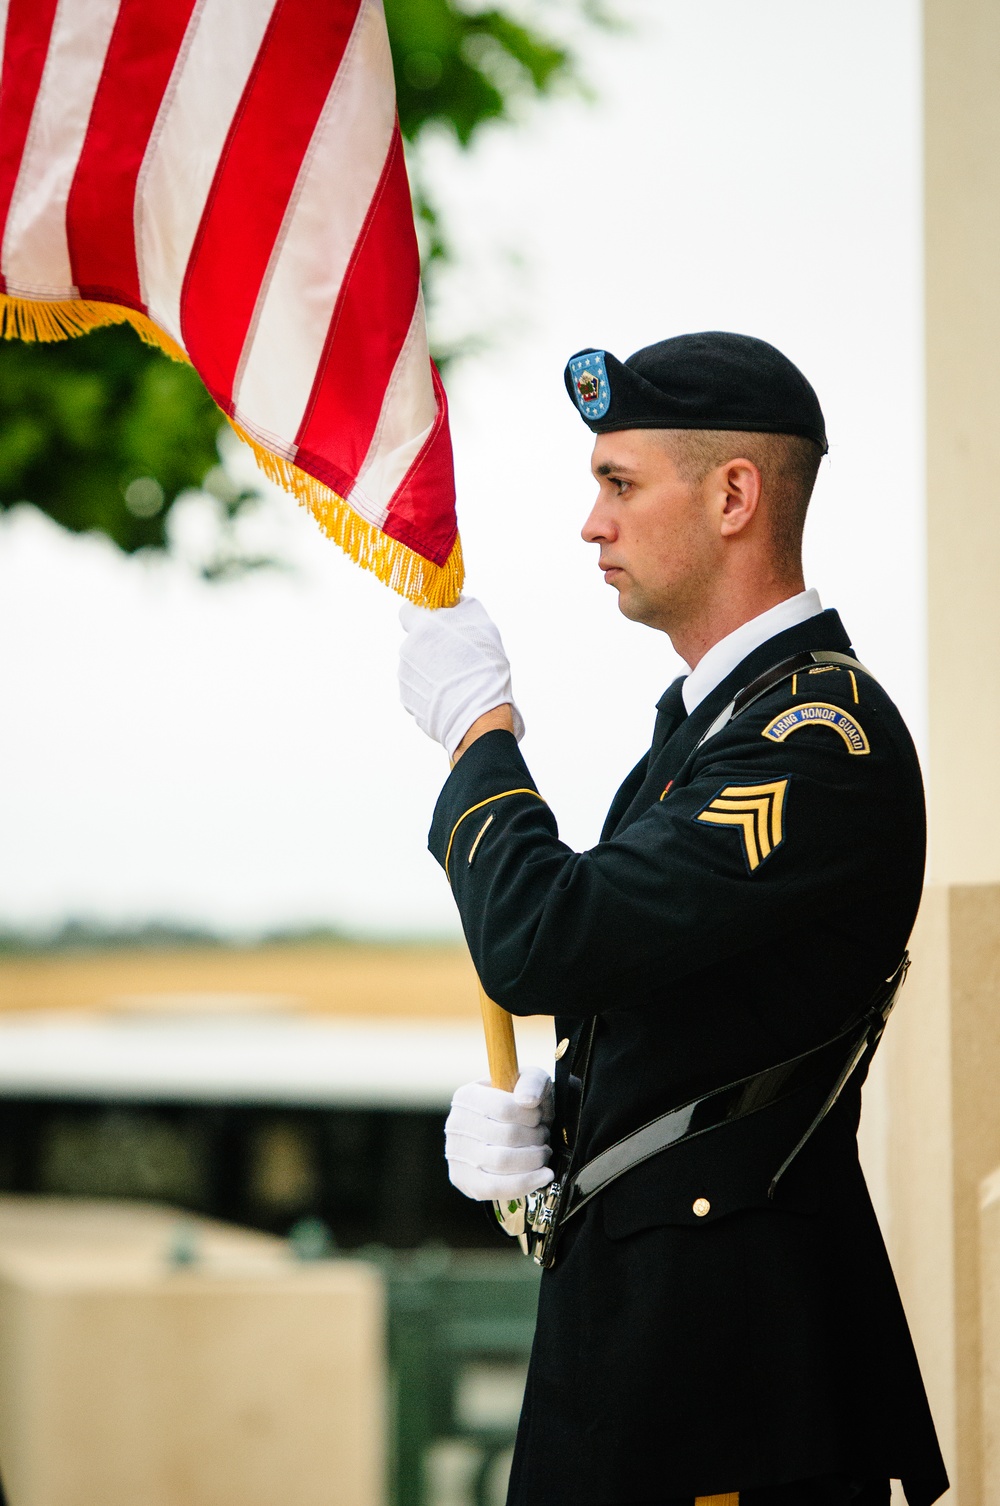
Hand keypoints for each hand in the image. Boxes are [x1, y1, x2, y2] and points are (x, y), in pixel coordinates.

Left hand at [399, 597, 524, 756]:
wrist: (478, 717)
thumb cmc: (484, 668)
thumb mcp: (483, 625)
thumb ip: (463, 606)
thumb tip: (454, 600)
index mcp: (423, 627)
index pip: (409, 610)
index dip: (423, 613)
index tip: (438, 621)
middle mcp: (407, 650)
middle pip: (417, 641)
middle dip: (433, 645)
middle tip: (458, 656)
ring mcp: (405, 678)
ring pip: (417, 666)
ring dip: (433, 669)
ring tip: (458, 680)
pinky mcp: (407, 701)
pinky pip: (418, 689)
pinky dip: (432, 691)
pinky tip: (451, 696)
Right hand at [445, 1065, 554, 1201]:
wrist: (508, 1128)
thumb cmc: (519, 1103)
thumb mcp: (530, 1080)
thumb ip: (532, 1082)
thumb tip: (526, 1101)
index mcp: (466, 1096)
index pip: (504, 1109)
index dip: (531, 1116)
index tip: (538, 1116)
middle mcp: (455, 1124)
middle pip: (507, 1137)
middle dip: (536, 1138)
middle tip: (542, 1136)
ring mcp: (456, 1154)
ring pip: (503, 1163)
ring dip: (534, 1159)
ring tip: (541, 1152)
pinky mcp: (462, 1179)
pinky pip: (495, 1188)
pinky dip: (525, 1183)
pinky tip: (543, 1175)